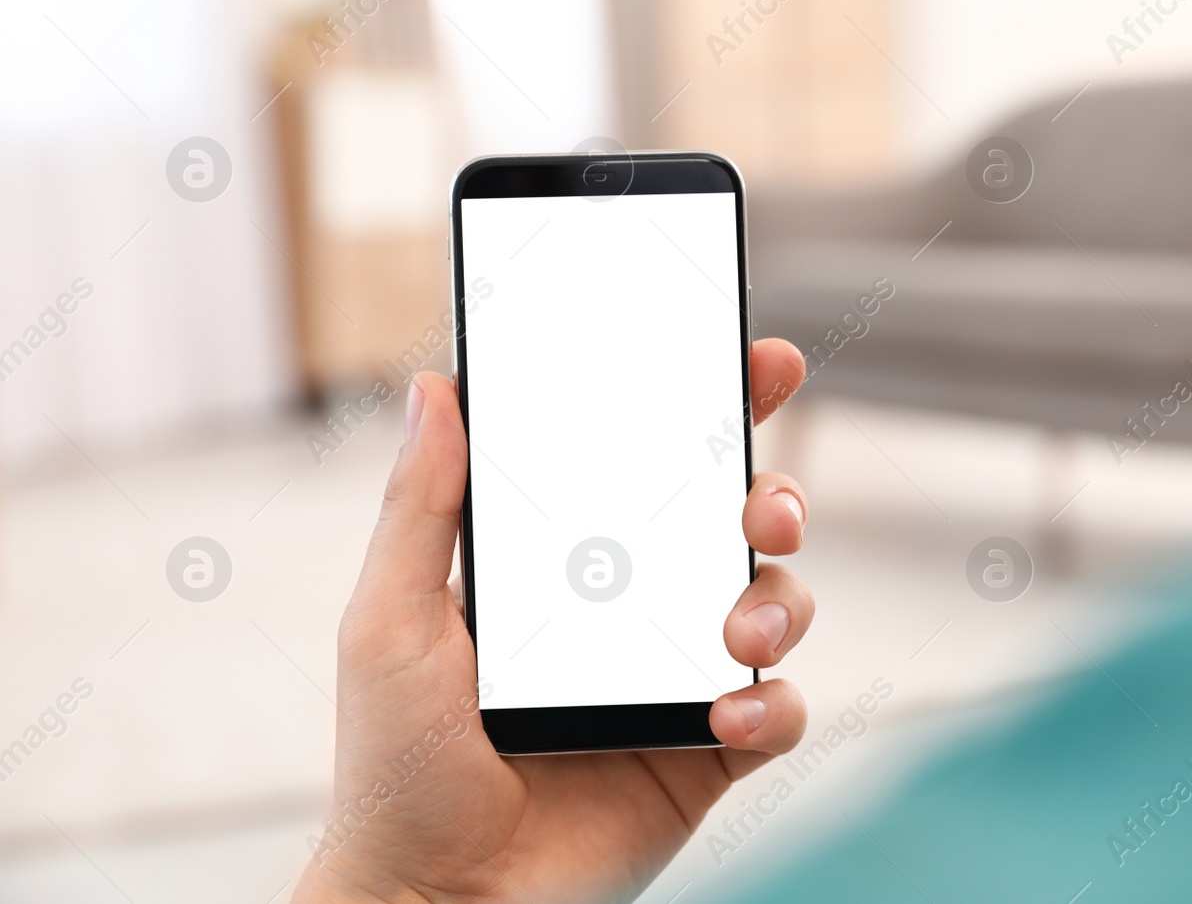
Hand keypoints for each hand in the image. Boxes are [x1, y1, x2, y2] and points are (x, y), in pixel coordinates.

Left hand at [293, 339, 811, 903]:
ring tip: (736, 634)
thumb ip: (420, 506)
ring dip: (778, 601)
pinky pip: (777, 711)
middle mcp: (634, 611)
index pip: (650, 466)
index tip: (754, 362)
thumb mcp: (391, 621)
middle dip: (775, 494)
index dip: (711, 408)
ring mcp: (674, 677)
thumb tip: (434, 387)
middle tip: (764, 505)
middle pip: (735, 523)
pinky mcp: (706, 753)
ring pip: (775, 605)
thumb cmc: (395, 766)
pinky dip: (772, 706)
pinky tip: (725, 718)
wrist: (437, 901)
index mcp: (569, 565)